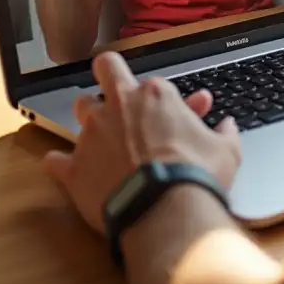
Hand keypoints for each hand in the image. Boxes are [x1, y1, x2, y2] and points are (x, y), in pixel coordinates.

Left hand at [44, 51, 241, 234]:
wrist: (165, 211)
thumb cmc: (196, 174)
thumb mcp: (225, 150)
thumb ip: (224, 133)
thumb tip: (228, 127)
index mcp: (154, 95)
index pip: (152, 81)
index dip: (161, 96)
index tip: (170, 110)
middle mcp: (118, 106)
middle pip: (104, 73)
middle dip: (108, 79)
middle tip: (114, 95)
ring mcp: (92, 135)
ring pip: (79, 110)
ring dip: (87, 118)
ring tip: (98, 133)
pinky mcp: (74, 169)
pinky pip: (55, 160)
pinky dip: (60, 163)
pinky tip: (62, 167)